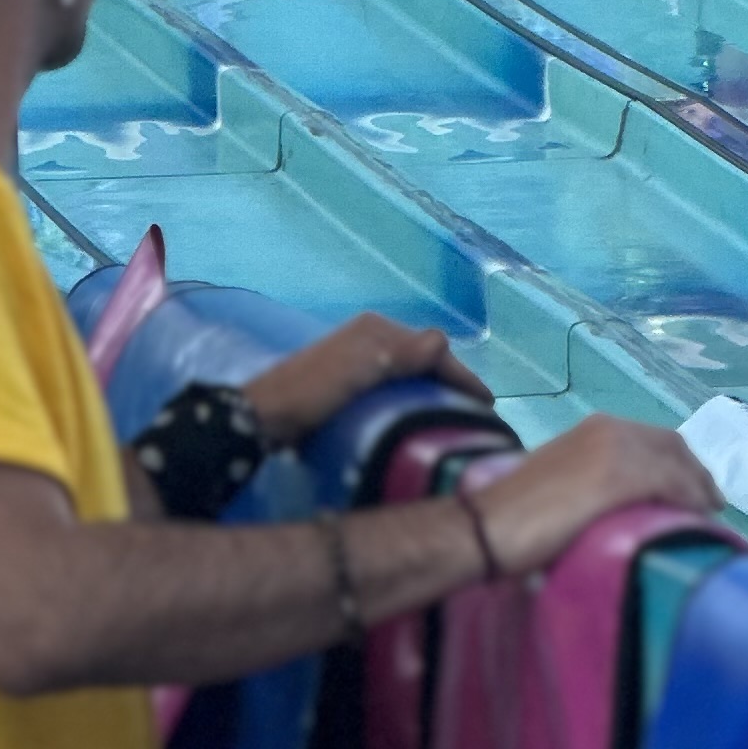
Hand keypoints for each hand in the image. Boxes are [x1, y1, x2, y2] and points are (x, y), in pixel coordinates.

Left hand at [244, 314, 487, 447]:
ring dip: (431, 390)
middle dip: (449, 380)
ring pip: (408, 371)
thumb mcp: (360, 369)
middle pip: (422, 356)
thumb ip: (402, 353)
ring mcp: (355, 359)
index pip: (432, 347)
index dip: (461, 375)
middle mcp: (368, 337)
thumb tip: (442, 341)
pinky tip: (413, 418)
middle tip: (473, 414)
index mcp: (375, 329)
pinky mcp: (345, 383)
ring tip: (451, 418)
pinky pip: (392, 385)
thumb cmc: (311, 392)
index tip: (486, 405)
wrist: (261, 417)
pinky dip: (410, 397)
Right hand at [469, 413, 715, 575]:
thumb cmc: (514, 516)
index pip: (656, 438)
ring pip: (676, 465)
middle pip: (673, 447)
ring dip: (698, 490)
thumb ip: (595, 482)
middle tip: (711, 504)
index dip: (683, 463)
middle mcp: (610, 429)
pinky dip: (689, 500)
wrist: (485, 526)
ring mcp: (615, 450)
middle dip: (697, 474)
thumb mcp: (563, 484)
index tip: (697, 490)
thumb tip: (623, 505)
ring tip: (708, 517)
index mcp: (595, 428)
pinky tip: (696, 519)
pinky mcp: (617, 477)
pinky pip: (670, 484)